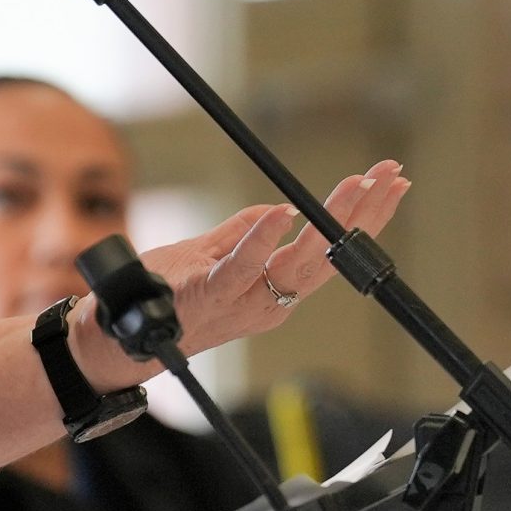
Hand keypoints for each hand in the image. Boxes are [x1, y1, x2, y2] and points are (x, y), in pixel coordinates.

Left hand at [75, 162, 409, 386]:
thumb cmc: (162, 295)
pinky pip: (239, 269)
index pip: (330, 252)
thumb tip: (282, 209)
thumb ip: (242, 235)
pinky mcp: (206, 297)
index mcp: (274, 291)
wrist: (119, 335)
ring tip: (355, 184)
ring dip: (330, 222)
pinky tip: (282, 212)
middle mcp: (269, 302)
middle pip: (328, 256)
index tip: (389, 182)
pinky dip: (261, 242)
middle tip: (391, 175)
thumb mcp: (208, 257)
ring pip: (297, 262)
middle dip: (364, 215)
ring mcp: (240, 303)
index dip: (363, 219)